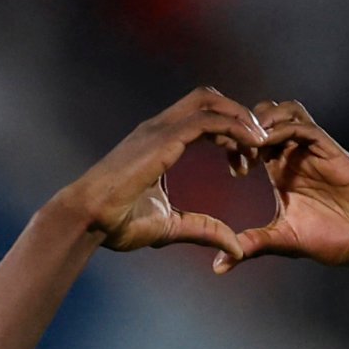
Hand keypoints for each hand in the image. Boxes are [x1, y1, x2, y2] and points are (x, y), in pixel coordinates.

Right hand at [56, 89, 269, 261]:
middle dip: (239, 116)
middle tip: (259, 147)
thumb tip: (235, 249)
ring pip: (211, 102)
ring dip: (241, 119)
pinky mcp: (163, 138)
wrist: (88, 218)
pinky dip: (234, 127)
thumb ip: (204, 231)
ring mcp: (160, 129)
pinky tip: (250, 146)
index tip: (244, 162)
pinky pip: (208, 120)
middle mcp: (159, 128)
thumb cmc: (116, 223)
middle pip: (209, 99)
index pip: (202, 118)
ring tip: (260, 145)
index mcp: (159, 142)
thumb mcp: (171, 227)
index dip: (229, 132)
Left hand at [215, 103, 348, 274]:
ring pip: (284, 111)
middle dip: (245, 128)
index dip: (235, 146)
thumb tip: (218, 267)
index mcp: (280, 170)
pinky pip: (303, 125)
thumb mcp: (284, 241)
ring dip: (262, 122)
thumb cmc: (334, 239)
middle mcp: (295, 154)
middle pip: (264, 115)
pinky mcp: (330, 150)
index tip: (231, 170)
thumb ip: (253, 246)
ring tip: (249, 149)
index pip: (251, 139)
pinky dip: (282, 129)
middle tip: (235, 153)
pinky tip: (266, 148)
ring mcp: (313, 149)